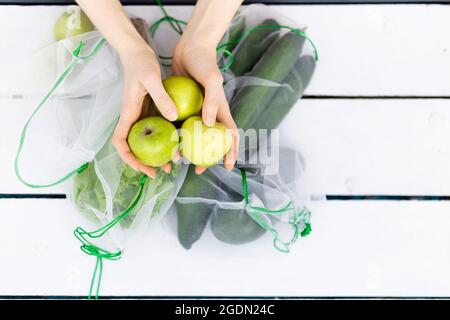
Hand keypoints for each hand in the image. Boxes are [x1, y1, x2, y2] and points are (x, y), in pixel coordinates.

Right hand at [112, 42, 178, 177]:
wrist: (137, 50)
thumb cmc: (141, 62)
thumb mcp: (152, 78)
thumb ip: (162, 97)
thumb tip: (173, 117)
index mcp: (129, 112)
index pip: (121, 142)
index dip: (128, 157)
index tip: (143, 167)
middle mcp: (133, 117)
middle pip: (134, 147)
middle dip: (145, 162)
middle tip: (163, 171)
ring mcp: (141, 114)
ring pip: (145, 140)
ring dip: (157, 153)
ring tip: (174, 162)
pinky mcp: (150, 109)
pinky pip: (156, 129)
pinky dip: (165, 138)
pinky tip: (180, 141)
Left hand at [172, 40, 238, 173]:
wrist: (189, 47)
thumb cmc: (204, 62)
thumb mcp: (212, 80)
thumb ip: (213, 101)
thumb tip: (210, 124)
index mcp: (220, 110)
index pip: (230, 136)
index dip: (231, 152)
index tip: (227, 167)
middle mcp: (210, 114)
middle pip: (211, 141)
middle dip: (208, 157)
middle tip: (199, 170)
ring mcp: (196, 111)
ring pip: (194, 136)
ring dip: (189, 149)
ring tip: (179, 161)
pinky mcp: (183, 106)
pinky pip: (180, 125)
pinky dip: (176, 135)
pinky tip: (166, 143)